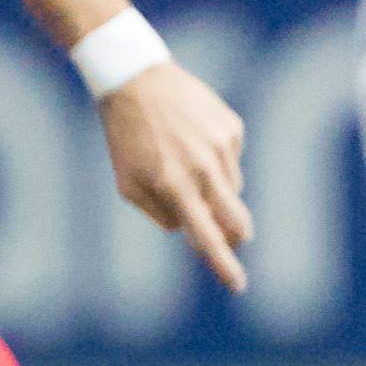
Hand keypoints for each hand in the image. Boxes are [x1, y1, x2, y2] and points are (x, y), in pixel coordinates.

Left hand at [97, 60, 251, 290]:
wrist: (135, 80)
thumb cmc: (126, 138)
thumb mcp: (128, 183)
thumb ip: (161, 214)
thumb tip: (193, 231)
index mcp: (173, 185)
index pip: (206, 235)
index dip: (223, 264)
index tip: (238, 286)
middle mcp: (203, 167)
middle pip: (238, 220)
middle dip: (236, 237)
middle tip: (231, 240)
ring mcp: (222, 145)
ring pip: (233, 188)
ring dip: (216, 191)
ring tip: (185, 165)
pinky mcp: (232, 127)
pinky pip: (233, 159)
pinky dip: (217, 160)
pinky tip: (193, 140)